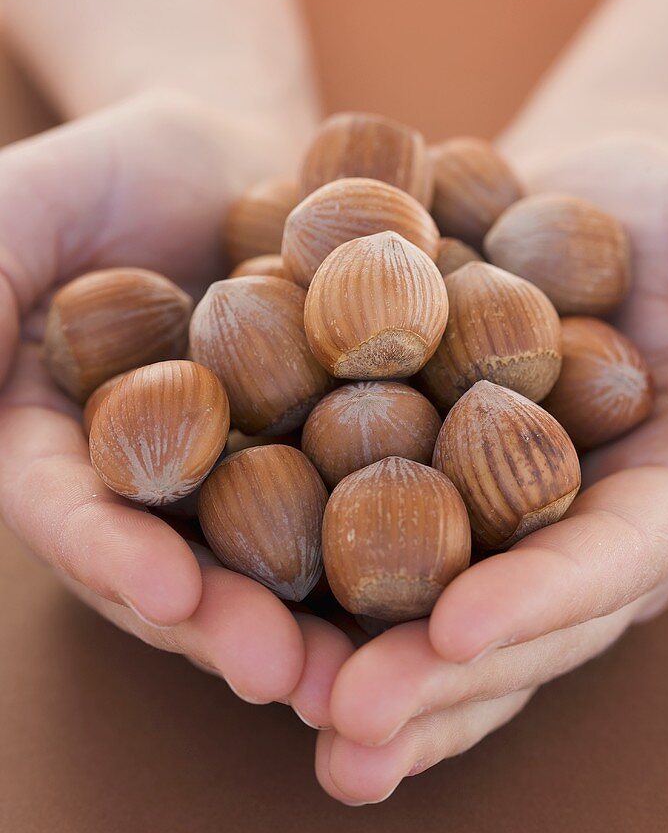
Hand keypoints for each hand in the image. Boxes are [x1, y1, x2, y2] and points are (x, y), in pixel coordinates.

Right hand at [0, 90, 353, 713]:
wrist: (243, 156)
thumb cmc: (116, 173)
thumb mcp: (22, 210)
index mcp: (69, 456)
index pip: (75, 518)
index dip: (113, 560)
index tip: (165, 594)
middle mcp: (164, 498)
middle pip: (185, 574)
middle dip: (231, 627)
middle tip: (285, 676)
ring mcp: (256, 488)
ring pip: (282, 571)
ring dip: (324, 630)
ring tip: (377, 672)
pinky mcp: (339, 464)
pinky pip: (370, 511)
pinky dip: (407, 552)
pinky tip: (460, 588)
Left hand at [312, 137, 667, 803]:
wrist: (583, 207)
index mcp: (658, 497)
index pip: (606, 565)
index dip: (538, 602)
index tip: (457, 634)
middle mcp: (570, 533)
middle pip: (507, 628)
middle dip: (432, 683)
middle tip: (346, 729)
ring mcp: (492, 521)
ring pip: (431, 620)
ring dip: (362, 677)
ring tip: (289, 719)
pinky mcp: (419, 485)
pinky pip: (365, 545)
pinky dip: (309, 592)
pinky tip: (239, 630)